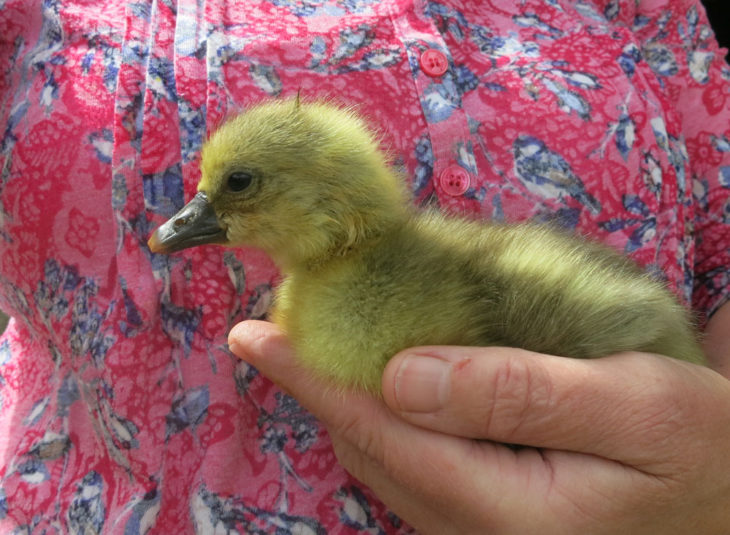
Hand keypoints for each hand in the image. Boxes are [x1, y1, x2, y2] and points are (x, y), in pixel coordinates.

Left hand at [228, 320, 729, 533]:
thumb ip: (518, 391)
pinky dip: (384, 414)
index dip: (310, 376)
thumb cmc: (702, 453)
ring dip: (344, 395)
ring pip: (382, 455)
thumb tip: (403, 372)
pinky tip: (387, 378)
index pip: (378, 429)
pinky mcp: (490, 511)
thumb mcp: (633, 407)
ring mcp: (478, 524)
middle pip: (368, 444)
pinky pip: (412, 461)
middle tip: (285, 321)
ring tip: (321, 341)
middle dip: (317, 381)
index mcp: (503, 502)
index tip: (254, 336)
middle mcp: (474, 524)